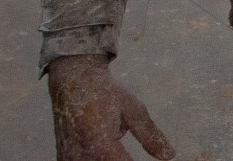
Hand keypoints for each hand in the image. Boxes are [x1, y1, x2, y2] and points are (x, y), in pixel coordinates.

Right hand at [48, 55, 174, 160]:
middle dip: (122, 158)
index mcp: (100, 143)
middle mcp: (80, 155)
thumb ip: (151, 135)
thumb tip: (170, 155)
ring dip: (109, 156)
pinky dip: (96, 155)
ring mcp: (68, 157)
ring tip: (111, 134)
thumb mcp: (134, 109)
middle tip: (124, 138)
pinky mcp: (62, 157)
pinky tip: (99, 140)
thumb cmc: (107, 92)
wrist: (72, 78)